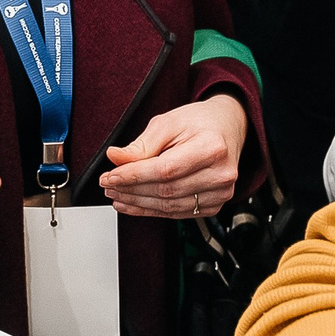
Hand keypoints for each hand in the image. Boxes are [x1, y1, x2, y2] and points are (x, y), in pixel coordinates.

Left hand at [100, 94, 244, 217]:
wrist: (226, 128)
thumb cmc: (199, 122)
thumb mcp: (168, 122)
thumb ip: (142, 144)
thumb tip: (115, 158)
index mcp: (212, 147)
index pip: (165, 169)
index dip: (134, 176)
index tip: (110, 176)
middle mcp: (221, 173)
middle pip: (166, 190)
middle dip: (131, 190)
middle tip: (108, 185)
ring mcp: (220, 193)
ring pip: (170, 206)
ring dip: (138, 203)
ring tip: (117, 195)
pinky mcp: (214, 205)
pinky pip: (177, 213)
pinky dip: (152, 211)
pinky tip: (134, 205)